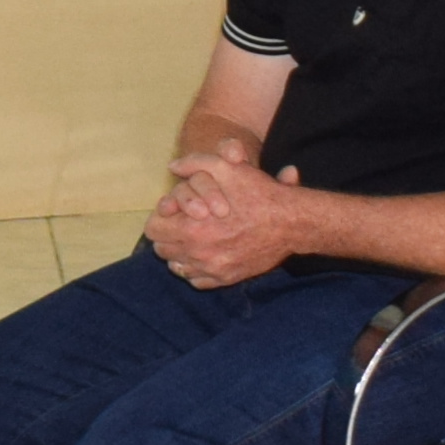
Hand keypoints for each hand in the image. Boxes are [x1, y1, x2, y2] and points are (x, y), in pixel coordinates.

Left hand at [147, 153, 303, 289]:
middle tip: (181, 224)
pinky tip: (204, 255)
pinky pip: (196, 280)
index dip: (160, 218)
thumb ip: (194, 164)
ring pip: (177, 267)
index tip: (172, 213)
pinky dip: (195, 269)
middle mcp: (198, 254)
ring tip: (192, 239)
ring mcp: (212, 269)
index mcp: (191, 228)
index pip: (153, 229)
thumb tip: (172, 167)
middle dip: (168, 235)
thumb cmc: (258, 194)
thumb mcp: (226, 168)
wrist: (291, 223)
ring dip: (179, 253)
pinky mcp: (226, 279)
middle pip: (162, 250)